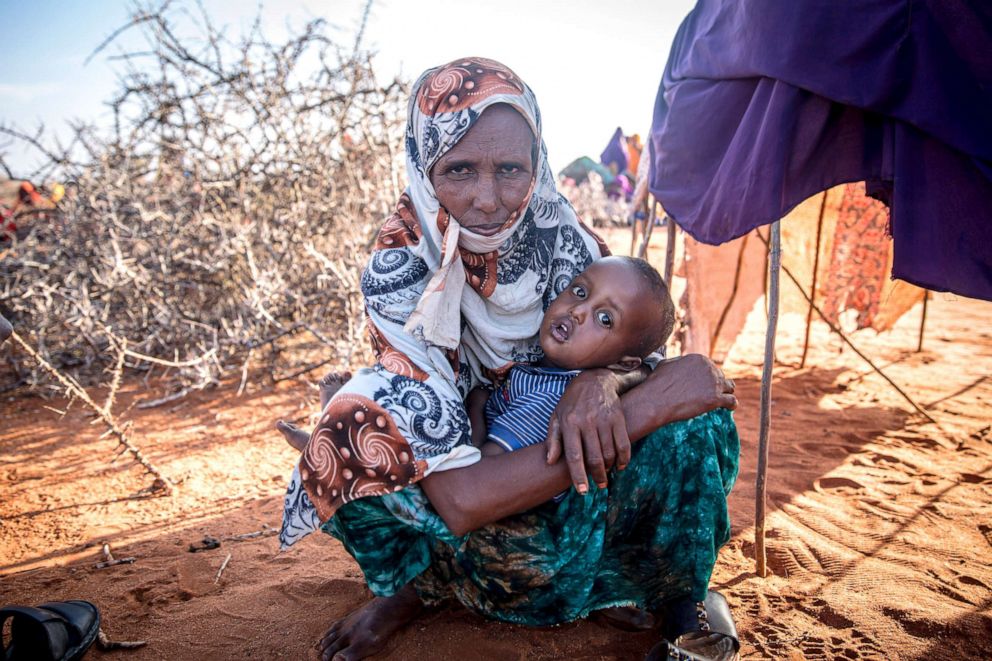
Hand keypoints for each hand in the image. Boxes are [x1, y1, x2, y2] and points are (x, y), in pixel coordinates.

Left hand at [545, 369, 629, 493]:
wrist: (595, 380)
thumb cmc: (572, 403)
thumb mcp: (556, 417)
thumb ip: (553, 439)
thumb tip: (550, 461)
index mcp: (569, 424)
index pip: (573, 455)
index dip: (578, 475)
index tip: (582, 491)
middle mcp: (587, 422)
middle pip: (594, 457)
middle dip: (597, 477)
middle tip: (599, 486)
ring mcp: (604, 419)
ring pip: (609, 453)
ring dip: (609, 468)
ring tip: (606, 474)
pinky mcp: (618, 418)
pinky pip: (623, 444)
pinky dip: (623, 459)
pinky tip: (619, 465)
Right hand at [641, 354, 737, 426]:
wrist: (656, 401)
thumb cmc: (657, 384)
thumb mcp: (666, 365)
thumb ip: (677, 362)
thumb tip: (678, 362)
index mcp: (699, 359)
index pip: (711, 367)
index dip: (709, 377)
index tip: (706, 385)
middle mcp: (709, 368)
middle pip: (720, 376)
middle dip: (717, 384)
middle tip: (712, 394)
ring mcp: (714, 383)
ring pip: (729, 387)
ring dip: (726, 392)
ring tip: (724, 399)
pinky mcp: (716, 399)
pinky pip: (732, 401)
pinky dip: (732, 405)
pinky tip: (730, 408)